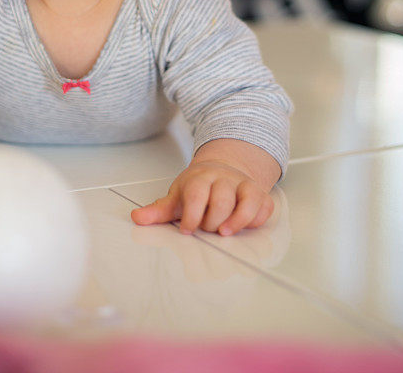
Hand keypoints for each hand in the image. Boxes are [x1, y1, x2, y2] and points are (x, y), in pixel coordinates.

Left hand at [130, 159, 273, 235]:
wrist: (221, 169)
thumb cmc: (198, 188)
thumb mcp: (177, 197)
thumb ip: (158, 210)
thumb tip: (137, 218)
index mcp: (200, 178)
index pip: (196, 194)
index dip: (192, 214)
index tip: (186, 229)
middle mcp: (223, 179)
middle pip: (221, 198)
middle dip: (213, 219)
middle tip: (206, 229)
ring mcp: (242, 184)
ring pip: (247, 199)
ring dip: (238, 219)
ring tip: (225, 233)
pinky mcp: (259, 193)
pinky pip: (264, 205)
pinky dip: (257, 217)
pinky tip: (246, 226)